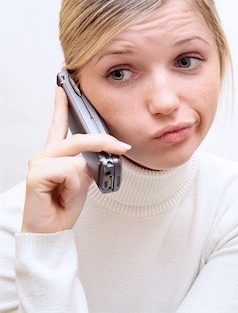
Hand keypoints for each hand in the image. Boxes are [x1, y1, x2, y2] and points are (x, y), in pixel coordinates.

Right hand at [21, 86, 130, 233]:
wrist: (50, 231)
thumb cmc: (64, 204)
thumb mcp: (83, 178)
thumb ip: (88, 159)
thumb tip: (103, 149)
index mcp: (55, 152)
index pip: (60, 122)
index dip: (62, 102)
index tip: (64, 83)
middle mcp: (45, 153)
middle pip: (80, 139)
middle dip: (104, 144)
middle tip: (122, 149)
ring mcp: (39, 161)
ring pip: (78, 158)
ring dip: (80, 181)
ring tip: (67, 193)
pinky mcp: (37, 173)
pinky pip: (71, 171)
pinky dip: (73, 187)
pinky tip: (60, 195)